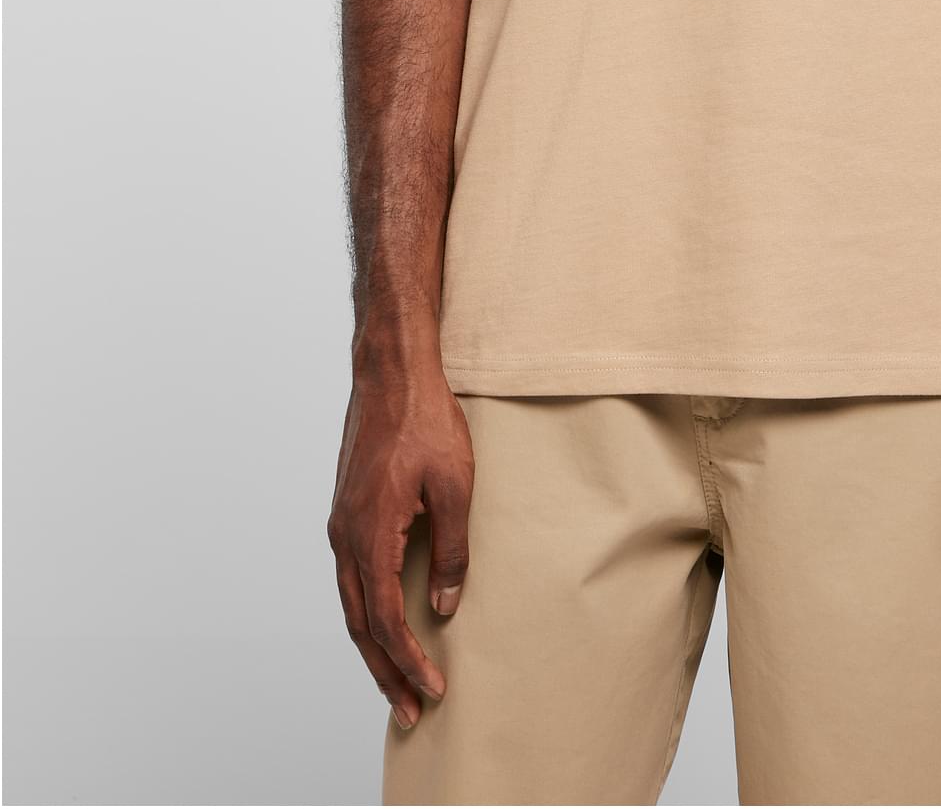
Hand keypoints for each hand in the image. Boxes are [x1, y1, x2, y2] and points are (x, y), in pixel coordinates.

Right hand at [327, 357, 474, 729]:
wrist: (392, 372)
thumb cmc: (427, 420)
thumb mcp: (455, 485)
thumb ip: (451, 549)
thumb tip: (445, 605)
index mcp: (369, 533)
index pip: (385, 619)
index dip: (409, 660)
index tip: (433, 689)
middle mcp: (345, 535)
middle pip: (361, 624)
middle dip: (385, 672)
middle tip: (411, 712)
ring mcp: (341, 523)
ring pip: (351, 604)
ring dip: (373, 647)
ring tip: (397, 682)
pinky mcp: (347, 511)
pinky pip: (352, 578)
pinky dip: (367, 612)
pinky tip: (385, 624)